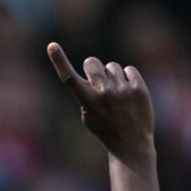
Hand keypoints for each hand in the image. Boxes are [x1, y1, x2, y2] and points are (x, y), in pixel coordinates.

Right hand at [47, 42, 154, 160]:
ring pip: (112, 66)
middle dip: (93, 69)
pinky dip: (127, 78)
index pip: (69, 78)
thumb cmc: (105, 128)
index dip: (59, 61)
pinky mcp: (139, 88)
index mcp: (88, 102)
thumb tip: (94, 70)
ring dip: (112, 76)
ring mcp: (122, 90)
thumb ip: (87, 92)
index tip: (51, 46)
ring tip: (117, 95)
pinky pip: (129, 70)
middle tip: (99, 83)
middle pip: (92, 62)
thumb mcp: (88, 115)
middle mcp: (104, 93)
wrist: (131, 144)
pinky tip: (128, 94)